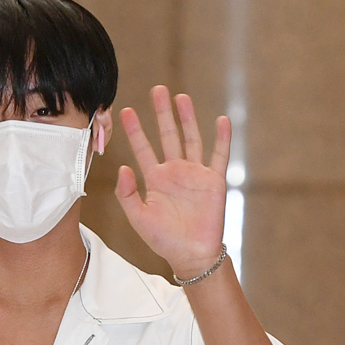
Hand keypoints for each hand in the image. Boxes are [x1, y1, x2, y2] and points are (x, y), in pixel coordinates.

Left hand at [115, 85, 230, 278]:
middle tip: (157, 90)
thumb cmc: (163, 239)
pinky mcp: (214, 181)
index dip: (136, 131)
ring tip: (181, 98)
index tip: (126, 111)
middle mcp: (175, 172)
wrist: (190, 254)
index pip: (143, 149)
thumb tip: (123, 168)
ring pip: (191, 139)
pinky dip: (222, 138)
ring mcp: (195, 174)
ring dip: (187, 119)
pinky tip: (222, 119)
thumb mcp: (138, 217)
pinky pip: (219, 155)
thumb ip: (128, 194)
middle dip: (162, 114)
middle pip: (168, 136)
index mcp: (155, 179)